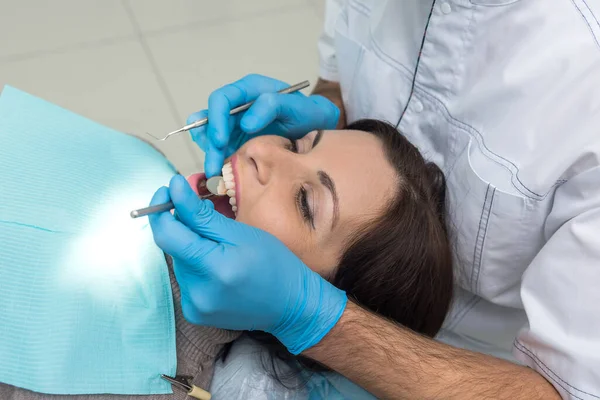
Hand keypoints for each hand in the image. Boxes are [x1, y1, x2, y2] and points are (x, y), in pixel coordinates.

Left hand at [148, 175, 347, 354]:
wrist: (291, 305)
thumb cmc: (274, 264)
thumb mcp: (242, 233)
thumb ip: (203, 215)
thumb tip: (174, 190)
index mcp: (214, 268)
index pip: (167, 234)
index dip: (162, 208)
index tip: (170, 188)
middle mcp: (198, 292)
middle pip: (173, 247)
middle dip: (185, 226)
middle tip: (207, 212)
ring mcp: (195, 306)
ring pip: (179, 262)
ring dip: (192, 246)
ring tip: (220, 244)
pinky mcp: (194, 313)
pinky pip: (186, 278)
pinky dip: (196, 265)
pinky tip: (217, 265)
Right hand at [188, 74, 339, 176]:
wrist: (316, 128)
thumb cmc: (307, 113)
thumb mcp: (296, 106)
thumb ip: (272, 106)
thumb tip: (246, 123)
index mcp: (249, 91)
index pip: (222, 99)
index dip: (216, 119)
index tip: (220, 140)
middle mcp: (238, 107)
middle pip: (212, 121)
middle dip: (210, 143)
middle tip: (214, 164)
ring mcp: (236, 125)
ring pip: (211, 137)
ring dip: (211, 154)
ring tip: (215, 172)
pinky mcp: (237, 142)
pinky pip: (220, 149)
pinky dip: (218, 160)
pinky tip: (221, 171)